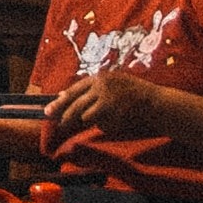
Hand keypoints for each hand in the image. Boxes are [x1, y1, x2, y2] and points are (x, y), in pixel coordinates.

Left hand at [43, 70, 167, 141]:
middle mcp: (101, 84)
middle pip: (76, 102)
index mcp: (100, 77)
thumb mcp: (111, 87)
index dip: (60, 101)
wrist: (154, 101)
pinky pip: (100, 122)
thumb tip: (64, 97)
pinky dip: (104, 125)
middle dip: (64, 114)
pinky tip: (116, 121)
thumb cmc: (132, 95)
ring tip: (95, 119)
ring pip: (86, 115)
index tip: (48, 109)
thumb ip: (91, 92)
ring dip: (86, 120)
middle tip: (56, 122)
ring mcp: (107, 96)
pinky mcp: (113, 108)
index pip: (74, 90)